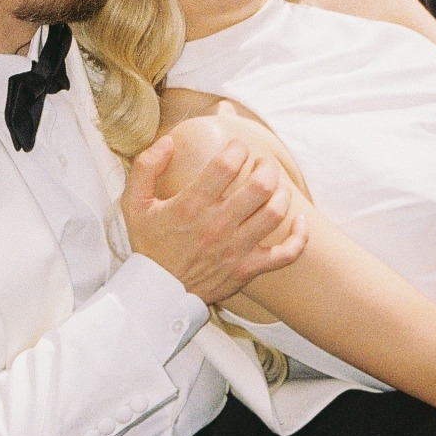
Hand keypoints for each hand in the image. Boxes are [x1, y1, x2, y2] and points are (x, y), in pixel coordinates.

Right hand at [122, 133, 308, 303]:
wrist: (158, 293)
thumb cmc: (149, 245)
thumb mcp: (134, 204)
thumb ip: (145, 168)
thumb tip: (168, 142)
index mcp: (191, 206)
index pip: (226, 165)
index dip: (237, 148)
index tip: (236, 147)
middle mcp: (217, 226)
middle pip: (259, 186)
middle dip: (266, 166)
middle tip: (261, 163)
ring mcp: (236, 249)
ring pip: (275, 213)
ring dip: (282, 193)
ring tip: (275, 185)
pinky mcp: (248, 268)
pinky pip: (285, 254)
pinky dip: (299, 237)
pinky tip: (301, 221)